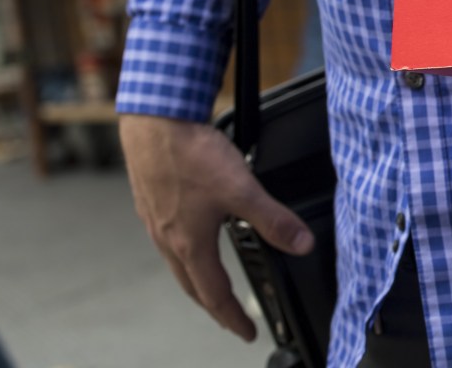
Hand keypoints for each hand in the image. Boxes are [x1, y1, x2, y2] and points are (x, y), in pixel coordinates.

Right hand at [120, 115, 314, 340]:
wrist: (154, 119)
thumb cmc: (189, 153)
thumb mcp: (241, 189)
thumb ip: (273, 219)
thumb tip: (301, 245)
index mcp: (189, 244)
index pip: (214, 294)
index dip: (232, 317)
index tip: (247, 332)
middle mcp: (167, 237)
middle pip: (191, 285)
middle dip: (213, 305)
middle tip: (229, 317)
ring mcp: (155, 218)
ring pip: (177, 261)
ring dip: (196, 277)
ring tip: (212, 281)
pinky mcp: (150, 198)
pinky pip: (167, 237)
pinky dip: (184, 248)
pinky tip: (192, 233)